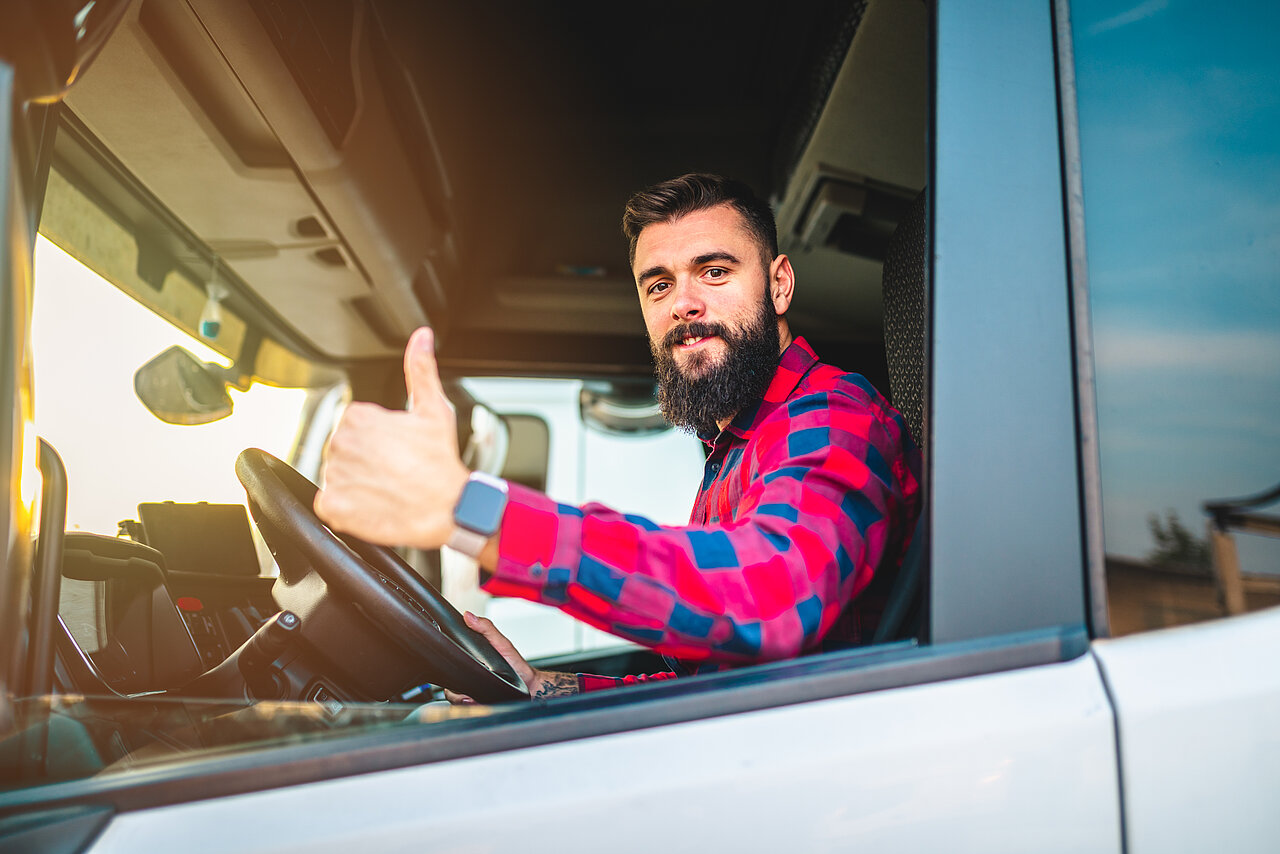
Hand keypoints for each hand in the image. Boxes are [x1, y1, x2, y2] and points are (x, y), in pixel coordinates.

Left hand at [314, 327, 468, 549]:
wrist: (449, 507)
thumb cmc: (441, 460)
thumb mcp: (433, 409)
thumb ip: (420, 369)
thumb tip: (422, 337)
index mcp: (358, 416)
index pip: (355, 426)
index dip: (378, 440)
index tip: (397, 451)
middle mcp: (340, 442)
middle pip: (345, 451)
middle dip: (366, 461)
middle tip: (395, 471)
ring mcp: (334, 474)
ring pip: (338, 476)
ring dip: (357, 484)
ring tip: (387, 488)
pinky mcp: (332, 505)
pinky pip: (330, 505)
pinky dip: (348, 508)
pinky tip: (374, 504)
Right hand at [444, 612, 579, 703]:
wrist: (530, 688)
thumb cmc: (517, 666)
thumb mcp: (502, 644)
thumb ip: (487, 629)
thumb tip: (468, 615)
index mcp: (471, 661)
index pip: (449, 664)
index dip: (446, 667)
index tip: (451, 670)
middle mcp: (469, 676)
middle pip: (448, 685)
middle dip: (453, 689)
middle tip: (465, 689)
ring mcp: (472, 691)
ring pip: (453, 698)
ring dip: (460, 699)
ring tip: (471, 696)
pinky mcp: (477, 703)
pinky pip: (464, 708)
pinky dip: (467, 705)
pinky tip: (475, 701)